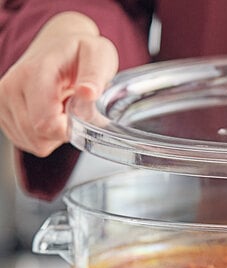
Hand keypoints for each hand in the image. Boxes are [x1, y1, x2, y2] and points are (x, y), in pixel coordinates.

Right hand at [0, 11, 117, 156]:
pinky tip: (49, 113)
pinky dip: (44, 135)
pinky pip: (29, 142)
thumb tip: (88, 93)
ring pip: (34, 143)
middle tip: (71, 107)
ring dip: (54, 134)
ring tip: (60, 108)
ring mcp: (3, 100)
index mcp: (34, 73)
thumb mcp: (98, 56)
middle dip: (62, 132)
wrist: (59, 46)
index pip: (45, 124)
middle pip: (39, 138)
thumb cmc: (79, 53)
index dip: (69, 129)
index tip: (79, 113)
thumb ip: (94, 77)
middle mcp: (11, 86)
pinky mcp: (2, 112)